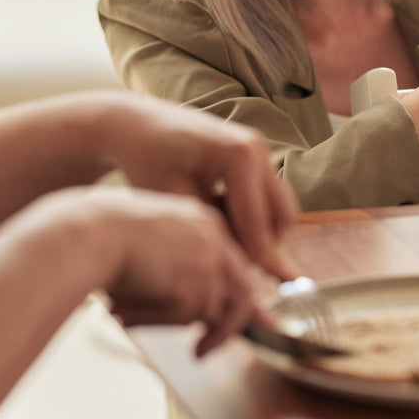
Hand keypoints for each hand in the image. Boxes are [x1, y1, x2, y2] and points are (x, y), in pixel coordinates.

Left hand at [81, 92, 299, 279]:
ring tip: (220, 238)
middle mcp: (256, 147)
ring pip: (279, 207)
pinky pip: (267, 195)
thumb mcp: (179, 206)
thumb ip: (218, 237)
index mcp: (238, 156)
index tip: (259, 290)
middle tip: (233, 266)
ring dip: (260, 230)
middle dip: (263, 246)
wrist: (137, 127)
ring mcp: (258, 146)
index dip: (256, 260)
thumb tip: (245, 275)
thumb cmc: (149, 167)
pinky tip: (217, 217)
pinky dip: (252, 214)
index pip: (256, 222)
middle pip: (281, 216)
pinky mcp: (255, 151)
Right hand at [93, 189, 262, 355]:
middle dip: (228, 328)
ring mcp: (208, 260)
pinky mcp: (196, 284)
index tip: (257, 319)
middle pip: (241, 291)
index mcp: (203, 220)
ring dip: (172, 325)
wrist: (86, 234)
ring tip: (133, 318)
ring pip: (211, 312)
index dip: (242, 297)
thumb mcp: (151, 245)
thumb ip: (180, 267)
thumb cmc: (103, 235)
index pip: (236, 264)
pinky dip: (154, 322)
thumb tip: (199, 307)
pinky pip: (185, 320)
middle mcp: (213, 237)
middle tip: (203, 351)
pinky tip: (125, 311)